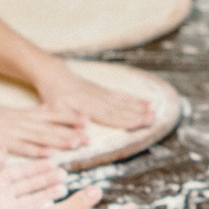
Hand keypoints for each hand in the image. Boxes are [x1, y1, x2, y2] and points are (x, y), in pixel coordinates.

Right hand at [0, 103, 86, 155]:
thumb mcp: (12, 111)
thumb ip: (32, 112)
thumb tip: (49, 107)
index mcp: (26, 114)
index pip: (53, 114)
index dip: (71, 117)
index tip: (88, 119)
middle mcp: (23, 122)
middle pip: (51, 126)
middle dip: (71, 131)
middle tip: (89, 136)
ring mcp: (14, 132)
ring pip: (40, 137)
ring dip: (58, 141)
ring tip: (76, 144)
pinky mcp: (3, 144)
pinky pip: (22, 149)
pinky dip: (36, 152)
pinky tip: (49, 155)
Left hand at [0, 151, 67, 208]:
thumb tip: (4, 148)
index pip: (22, 171)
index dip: (37, 167)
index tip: (52, 161)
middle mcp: (6, 191)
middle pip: (31, 183)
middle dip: (47, 179)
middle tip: (64, 173)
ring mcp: (8, 204)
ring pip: (33, 196)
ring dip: (48, 192)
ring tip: (64, 187)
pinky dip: (40, 205)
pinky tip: (52, 202)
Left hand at [38, 71, 152, 130]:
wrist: (55, 75)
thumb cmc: (53, 97)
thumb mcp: (54, 110)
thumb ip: (68, 121)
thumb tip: (83, 133)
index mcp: (86, 106)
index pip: (108, 115)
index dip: (124, 120)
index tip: (139, 122)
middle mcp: (97, 99)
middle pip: (120, 108)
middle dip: (137, 114)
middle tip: (154, 118)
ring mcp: (102, 93)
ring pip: (123, 101)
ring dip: (139, 106)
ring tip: (154, 110)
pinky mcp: (104, 90)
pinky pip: (121, 95)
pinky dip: (134, 98)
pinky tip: (145, 101)